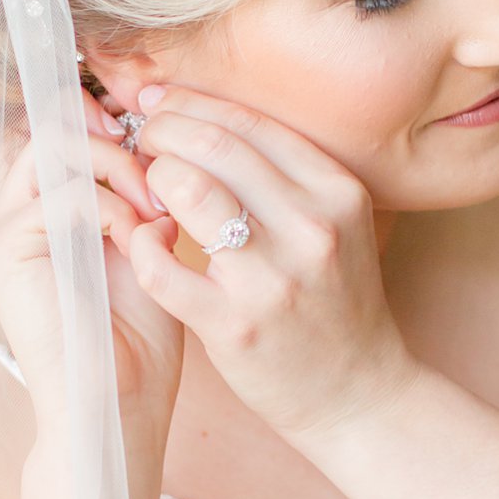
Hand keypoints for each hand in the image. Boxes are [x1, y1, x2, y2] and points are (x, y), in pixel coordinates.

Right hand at [0, 89, 184, 438]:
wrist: (116, 409)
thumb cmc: (137, 346)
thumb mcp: (147, 254)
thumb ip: (144, 202)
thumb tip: (161, 156)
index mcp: (41, 214)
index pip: (61, 133)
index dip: (108, 125)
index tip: (160, 144)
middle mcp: (11, 216)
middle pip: (54, 128)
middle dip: (118, 144)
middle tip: (161, 188)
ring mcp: (0, 230)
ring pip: (55, 146)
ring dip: (119, 170)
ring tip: (156, 214)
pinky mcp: (1, 248)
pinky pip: (66, 193)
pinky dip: (115, 210)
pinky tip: (140, 244)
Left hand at [124, 84, 419, 445]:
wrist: (358, 394)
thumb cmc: (335, 302)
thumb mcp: (334, 225)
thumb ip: (284, 176)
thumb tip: (204, 119)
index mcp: (337, 192)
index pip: (248, 124)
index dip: (190, 104)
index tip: (159, 104)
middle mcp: (311, 228)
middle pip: (212, 146)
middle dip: (161, 132)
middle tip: (141, 142)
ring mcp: (273, 279)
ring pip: (186, 191)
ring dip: (150, 180)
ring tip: (146, 190)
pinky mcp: (234, 326)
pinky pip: (162, 266)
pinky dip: (141, 244)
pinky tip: (146, 241)